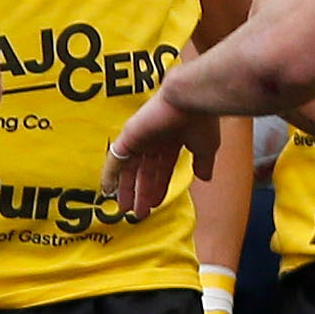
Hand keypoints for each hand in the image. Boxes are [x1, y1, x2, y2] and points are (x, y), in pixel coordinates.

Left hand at [102, 89, 217, 219]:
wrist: (190, 100)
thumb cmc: (201, 119)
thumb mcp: (206, 147)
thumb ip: (203, 162)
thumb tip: (205, 178)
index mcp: (173, 140)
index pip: (162, 169)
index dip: (158, 187)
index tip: (154, 204)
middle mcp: (155, 139)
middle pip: (144, 171)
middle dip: (141, 193)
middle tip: (137, 213)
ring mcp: (141, 137)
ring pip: (129, 168)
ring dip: (126, 189)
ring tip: (124, 209)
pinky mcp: (129, 136)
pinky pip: (115, 158)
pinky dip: (110, 174)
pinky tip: (108, 189)